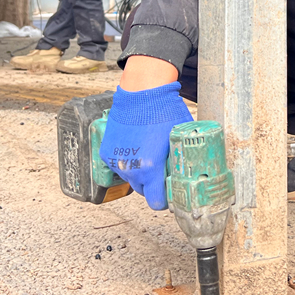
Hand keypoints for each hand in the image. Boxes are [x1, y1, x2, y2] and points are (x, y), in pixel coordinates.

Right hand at [100, 82, 192, 209]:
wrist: (142, 92)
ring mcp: (117, 161)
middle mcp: (132, 168)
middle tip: (162, 168)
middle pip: (144, 191)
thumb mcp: (179, 139)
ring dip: (140, 172)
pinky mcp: (107, 153)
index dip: (165, 199)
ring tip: (149, 153)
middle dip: (153, 184)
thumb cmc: (164, 112)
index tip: (170, 191)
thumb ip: (180, 161)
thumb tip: (187, 175)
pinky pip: (120, 166)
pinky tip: (136, 146)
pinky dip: (128, 161)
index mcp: (151, 167)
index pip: (157, 202)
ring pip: (131, 178)